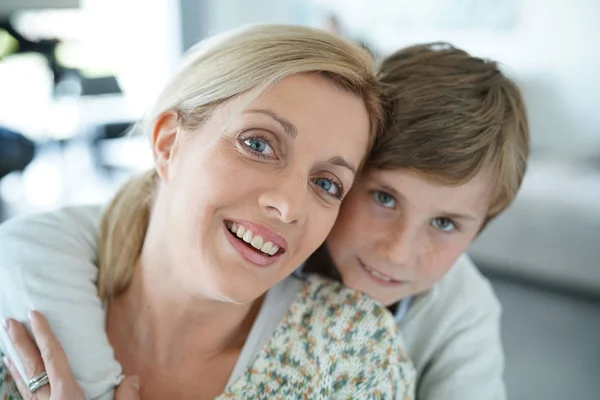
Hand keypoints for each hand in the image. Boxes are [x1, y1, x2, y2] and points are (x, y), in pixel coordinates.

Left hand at [3, 311, 138, 399]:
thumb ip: (126, 399)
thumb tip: (132, 378)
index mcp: (66, 397)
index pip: (53, 357)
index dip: (43, 334)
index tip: (34, 315)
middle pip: (30, 367)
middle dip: (19, 343)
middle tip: (8, 322)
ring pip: (23, 384)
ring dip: (15, 362)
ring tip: (6, 346)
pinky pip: (26, 397)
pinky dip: (19, 384)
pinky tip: (17, 379)